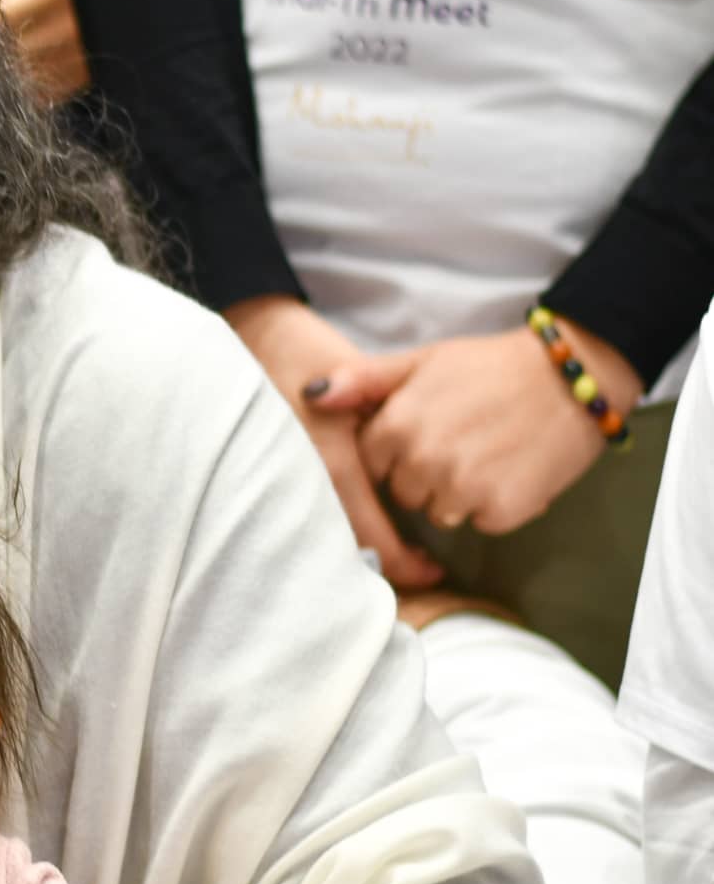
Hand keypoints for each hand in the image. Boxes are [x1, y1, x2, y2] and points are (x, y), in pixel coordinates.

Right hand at [226, 296, 442, 587]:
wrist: (251, 337)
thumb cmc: (309, 355)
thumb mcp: (362, 383)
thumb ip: (397, 431)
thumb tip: (433, 483)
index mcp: (334, 466)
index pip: (375, 537)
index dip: (407, 563)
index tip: (435, 570)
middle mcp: (305, 485)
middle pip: (350, 546)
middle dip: (387, 562)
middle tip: (421, 566)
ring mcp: (284, 482)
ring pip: (329, 535)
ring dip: (363, 547)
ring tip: (396, 549)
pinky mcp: (272, 476)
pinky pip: (309, 516)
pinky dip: (336, 529)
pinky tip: (355, 525)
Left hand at [308, 319, 638, 535]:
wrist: (572, 375)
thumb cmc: (491, 366)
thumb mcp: (421, 362)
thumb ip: (362, 381)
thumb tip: (310, 394)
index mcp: (395, 428)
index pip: (374, 467)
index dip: (400, 454)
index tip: (430, 433)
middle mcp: (422, 462)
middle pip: (406, 495)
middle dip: (428, 476)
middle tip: (465, 441)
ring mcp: (462, 488)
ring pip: (442, 513)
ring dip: (461, 494)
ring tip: (490, 454)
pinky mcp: (502, 509)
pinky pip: (482, 522)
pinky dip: (497, 504)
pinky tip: (514, 470)